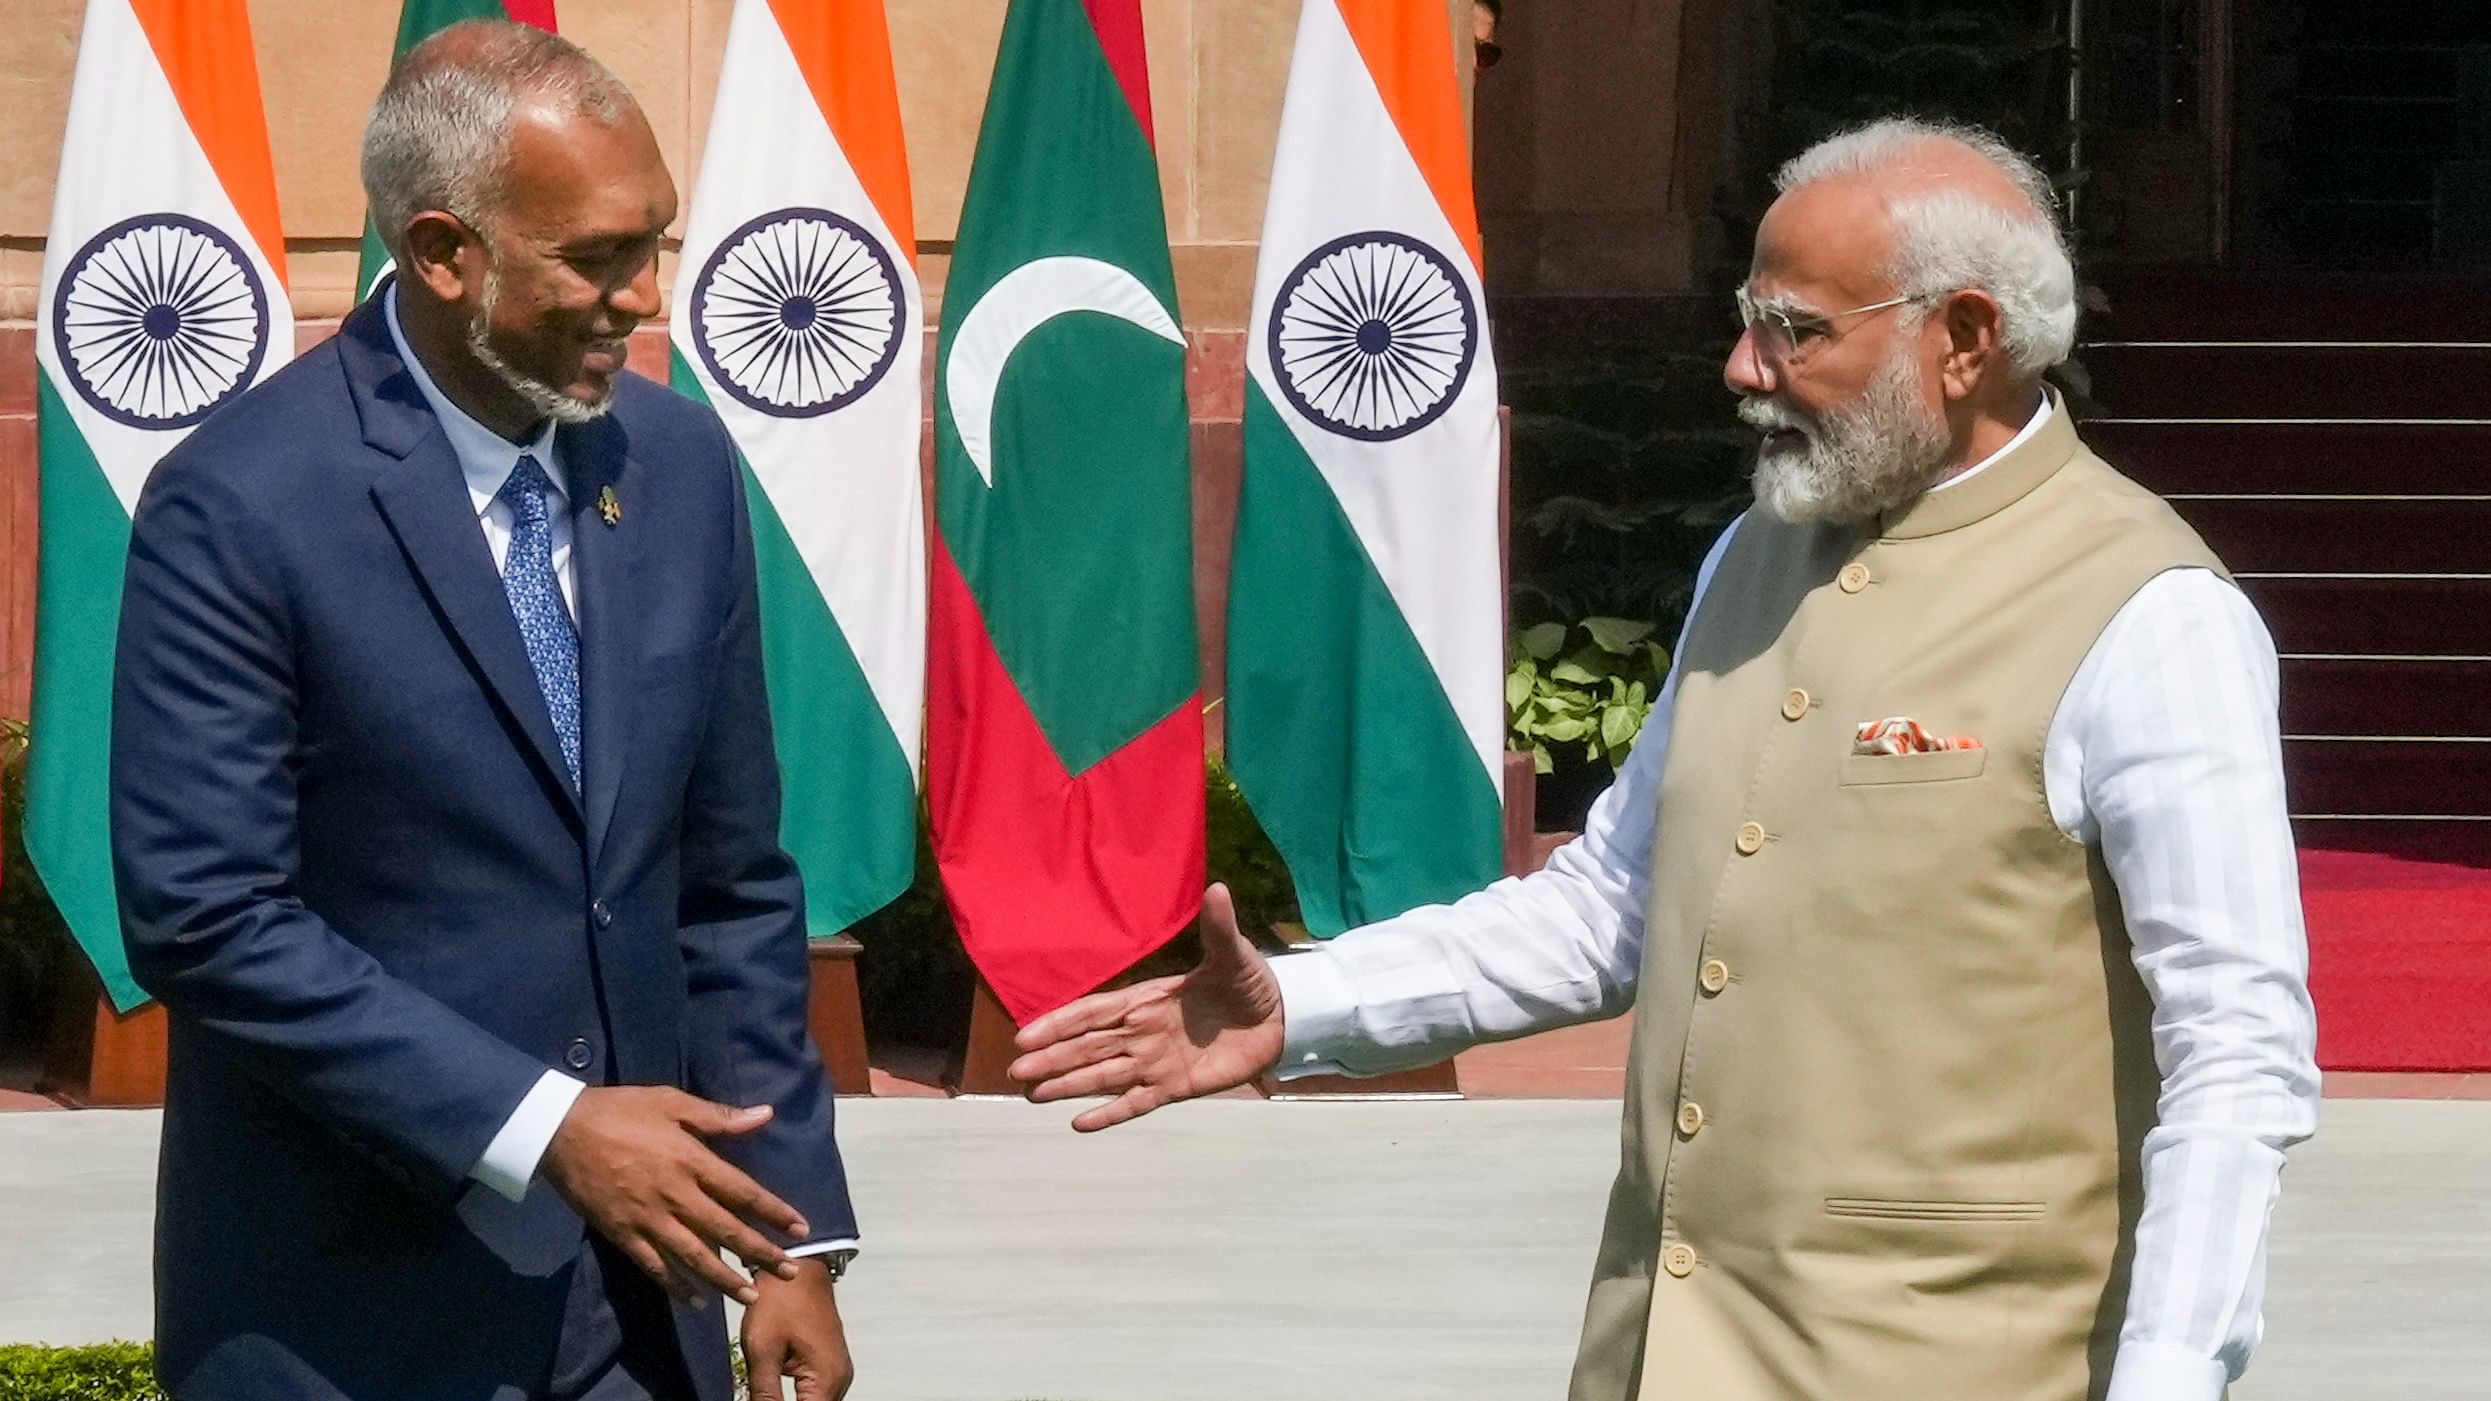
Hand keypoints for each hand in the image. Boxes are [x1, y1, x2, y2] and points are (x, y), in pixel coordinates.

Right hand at [540, 1086, 808, 1304]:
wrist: (560, 1131)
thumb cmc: (621, 1111)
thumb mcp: (672, 1102)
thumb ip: (719, 1117)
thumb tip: (765, 1115)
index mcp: (691, 1160)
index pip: (743, 1192)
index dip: (774, 1212)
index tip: (801, 1230)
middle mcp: (675, 1195)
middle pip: (726, 1231)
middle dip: (760, 1254)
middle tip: (788, 1273)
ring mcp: (647, 1219)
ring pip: (694, 1257)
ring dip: (724, 1279)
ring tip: (749, 1296)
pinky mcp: (622, 1235)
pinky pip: (654, 1267)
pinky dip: (675, 1286)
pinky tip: (694, 1300)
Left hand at [741, 1259, 853, 1400]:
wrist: (799, 1267)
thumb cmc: (781, 1300)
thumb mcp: (763, 1351)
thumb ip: (764, 1395)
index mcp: (826, 1380)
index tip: (762, 1400)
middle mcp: (839, 1380)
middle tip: (760, 1394)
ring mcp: (838, 1373)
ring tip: (765, 1392)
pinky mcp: (831, 1366)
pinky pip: (815, 1395)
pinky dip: (798, 1399)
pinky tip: (775, 1394)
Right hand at [1008, 883, 1284, 1130]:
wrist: (1280, 1018)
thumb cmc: (1250, 981)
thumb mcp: (1233, 954)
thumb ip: (1218, 928)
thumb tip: (1218, 889)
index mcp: (1146, 999)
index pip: (1093, 1013)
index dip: (1059, 1023)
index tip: (1025, 1035)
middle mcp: (1141, 1032)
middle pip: (1088, 1048)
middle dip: (1052, 1059)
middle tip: (1016, 1072)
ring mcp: (1155, 1061)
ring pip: (1102, 1076)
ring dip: (1068, 1085)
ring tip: (1032, 1095)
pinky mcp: (1175, 1087)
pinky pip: (1136, 1102)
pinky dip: (1110, 1113)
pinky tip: (1079, 1124)